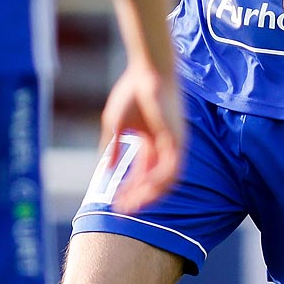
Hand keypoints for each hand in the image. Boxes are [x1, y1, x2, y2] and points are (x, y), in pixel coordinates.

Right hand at [98, 62, 182, 212]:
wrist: (147, 73)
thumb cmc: (131, 92)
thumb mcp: (116, 124)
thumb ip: (113, 146)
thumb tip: (105, 169)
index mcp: (150, 141)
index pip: (140, 172)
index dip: (129, 189)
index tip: (116, 203)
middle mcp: (164, 146)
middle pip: (153, 180)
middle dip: (139, 196)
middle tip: (124, 210)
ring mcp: (173, 144)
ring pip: (165, 179)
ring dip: (150, 194)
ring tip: (135, 204)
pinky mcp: (178, 139)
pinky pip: (172, 167)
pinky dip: (159, 180)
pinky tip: (145, 187)